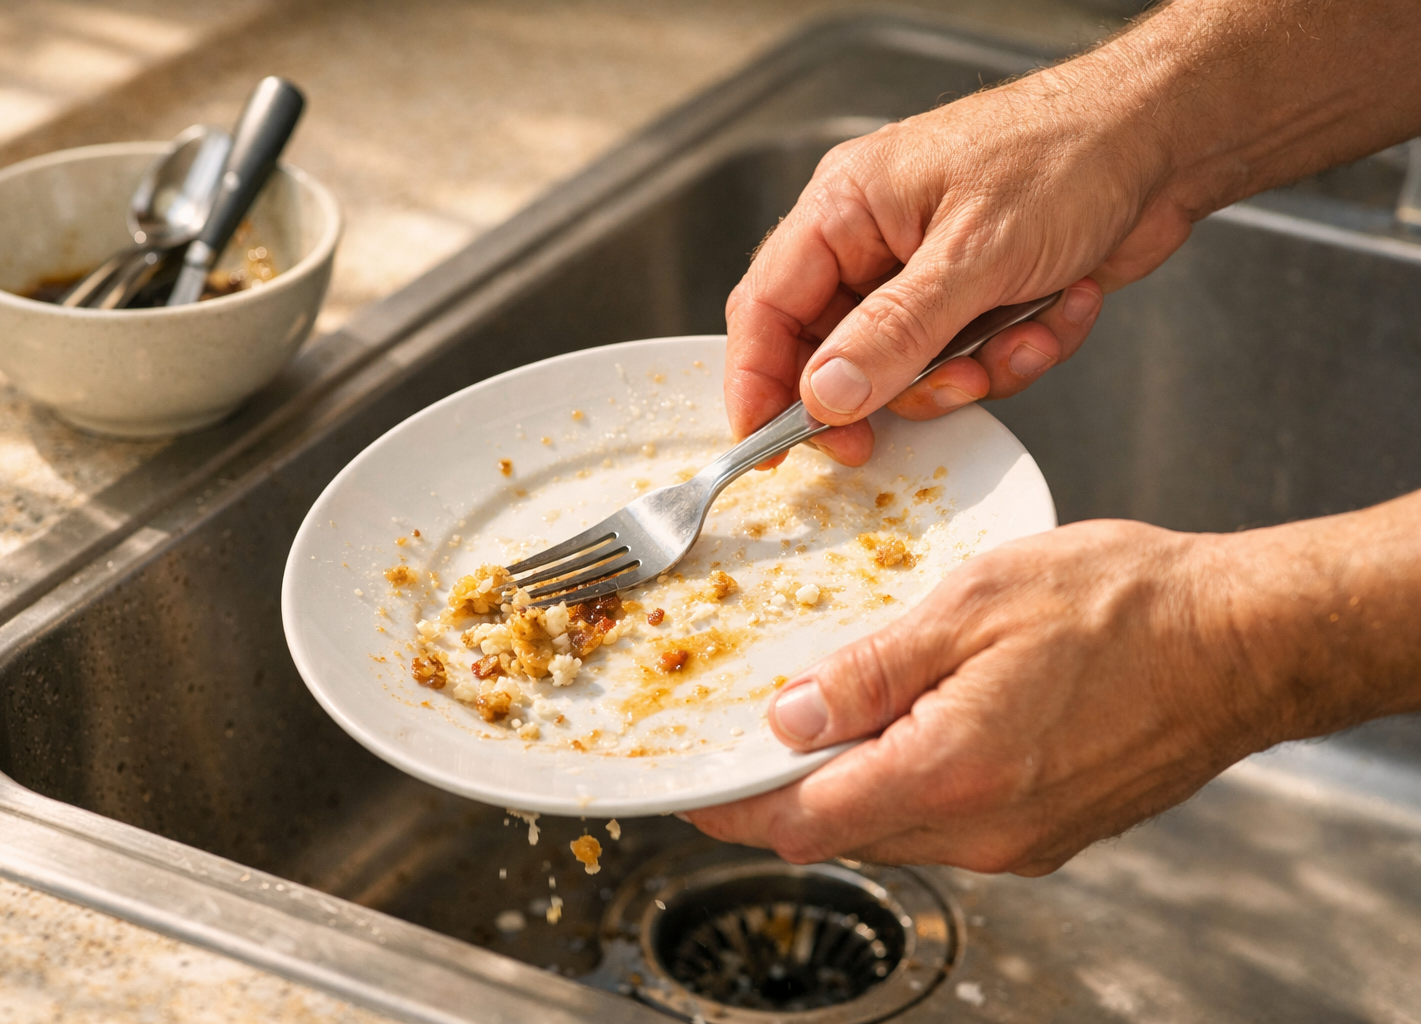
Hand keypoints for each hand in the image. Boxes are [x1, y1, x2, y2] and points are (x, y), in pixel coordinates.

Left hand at [686, 521, 1273, 874]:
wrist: (1245, 639)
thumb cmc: (1127, 606)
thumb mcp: (973, 605)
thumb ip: (870, 669)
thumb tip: (790, 716)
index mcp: (951, 774)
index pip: (803, 821)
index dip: (736, 807)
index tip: (696, 791)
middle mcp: (984, 830)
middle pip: (844, 833)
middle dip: (789, 792)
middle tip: (760, 734)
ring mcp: (1023, 841)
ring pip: (896, 831)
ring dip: (853, 785)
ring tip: (841, 713)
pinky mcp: (1052, 833)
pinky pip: (950, 824)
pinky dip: (911, 784)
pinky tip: (918, 724)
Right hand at [723, 70, 1188, 465]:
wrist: (1168, 141)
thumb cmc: (1068, 155)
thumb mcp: (974, 255)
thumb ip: (893, 333)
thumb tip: (825, 394)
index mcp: (846, 208)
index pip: (767, 307)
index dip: (759, 382)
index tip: (769, 447)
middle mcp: (875, 242)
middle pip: (833, 350)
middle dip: (887, 390)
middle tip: (911, 418)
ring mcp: (926, 275)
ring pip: (908, 369)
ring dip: (967, 373)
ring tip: (1016, 340)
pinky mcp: (977, 300)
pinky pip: (968, 361)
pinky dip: (1016, 354)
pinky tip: (1059, 310)